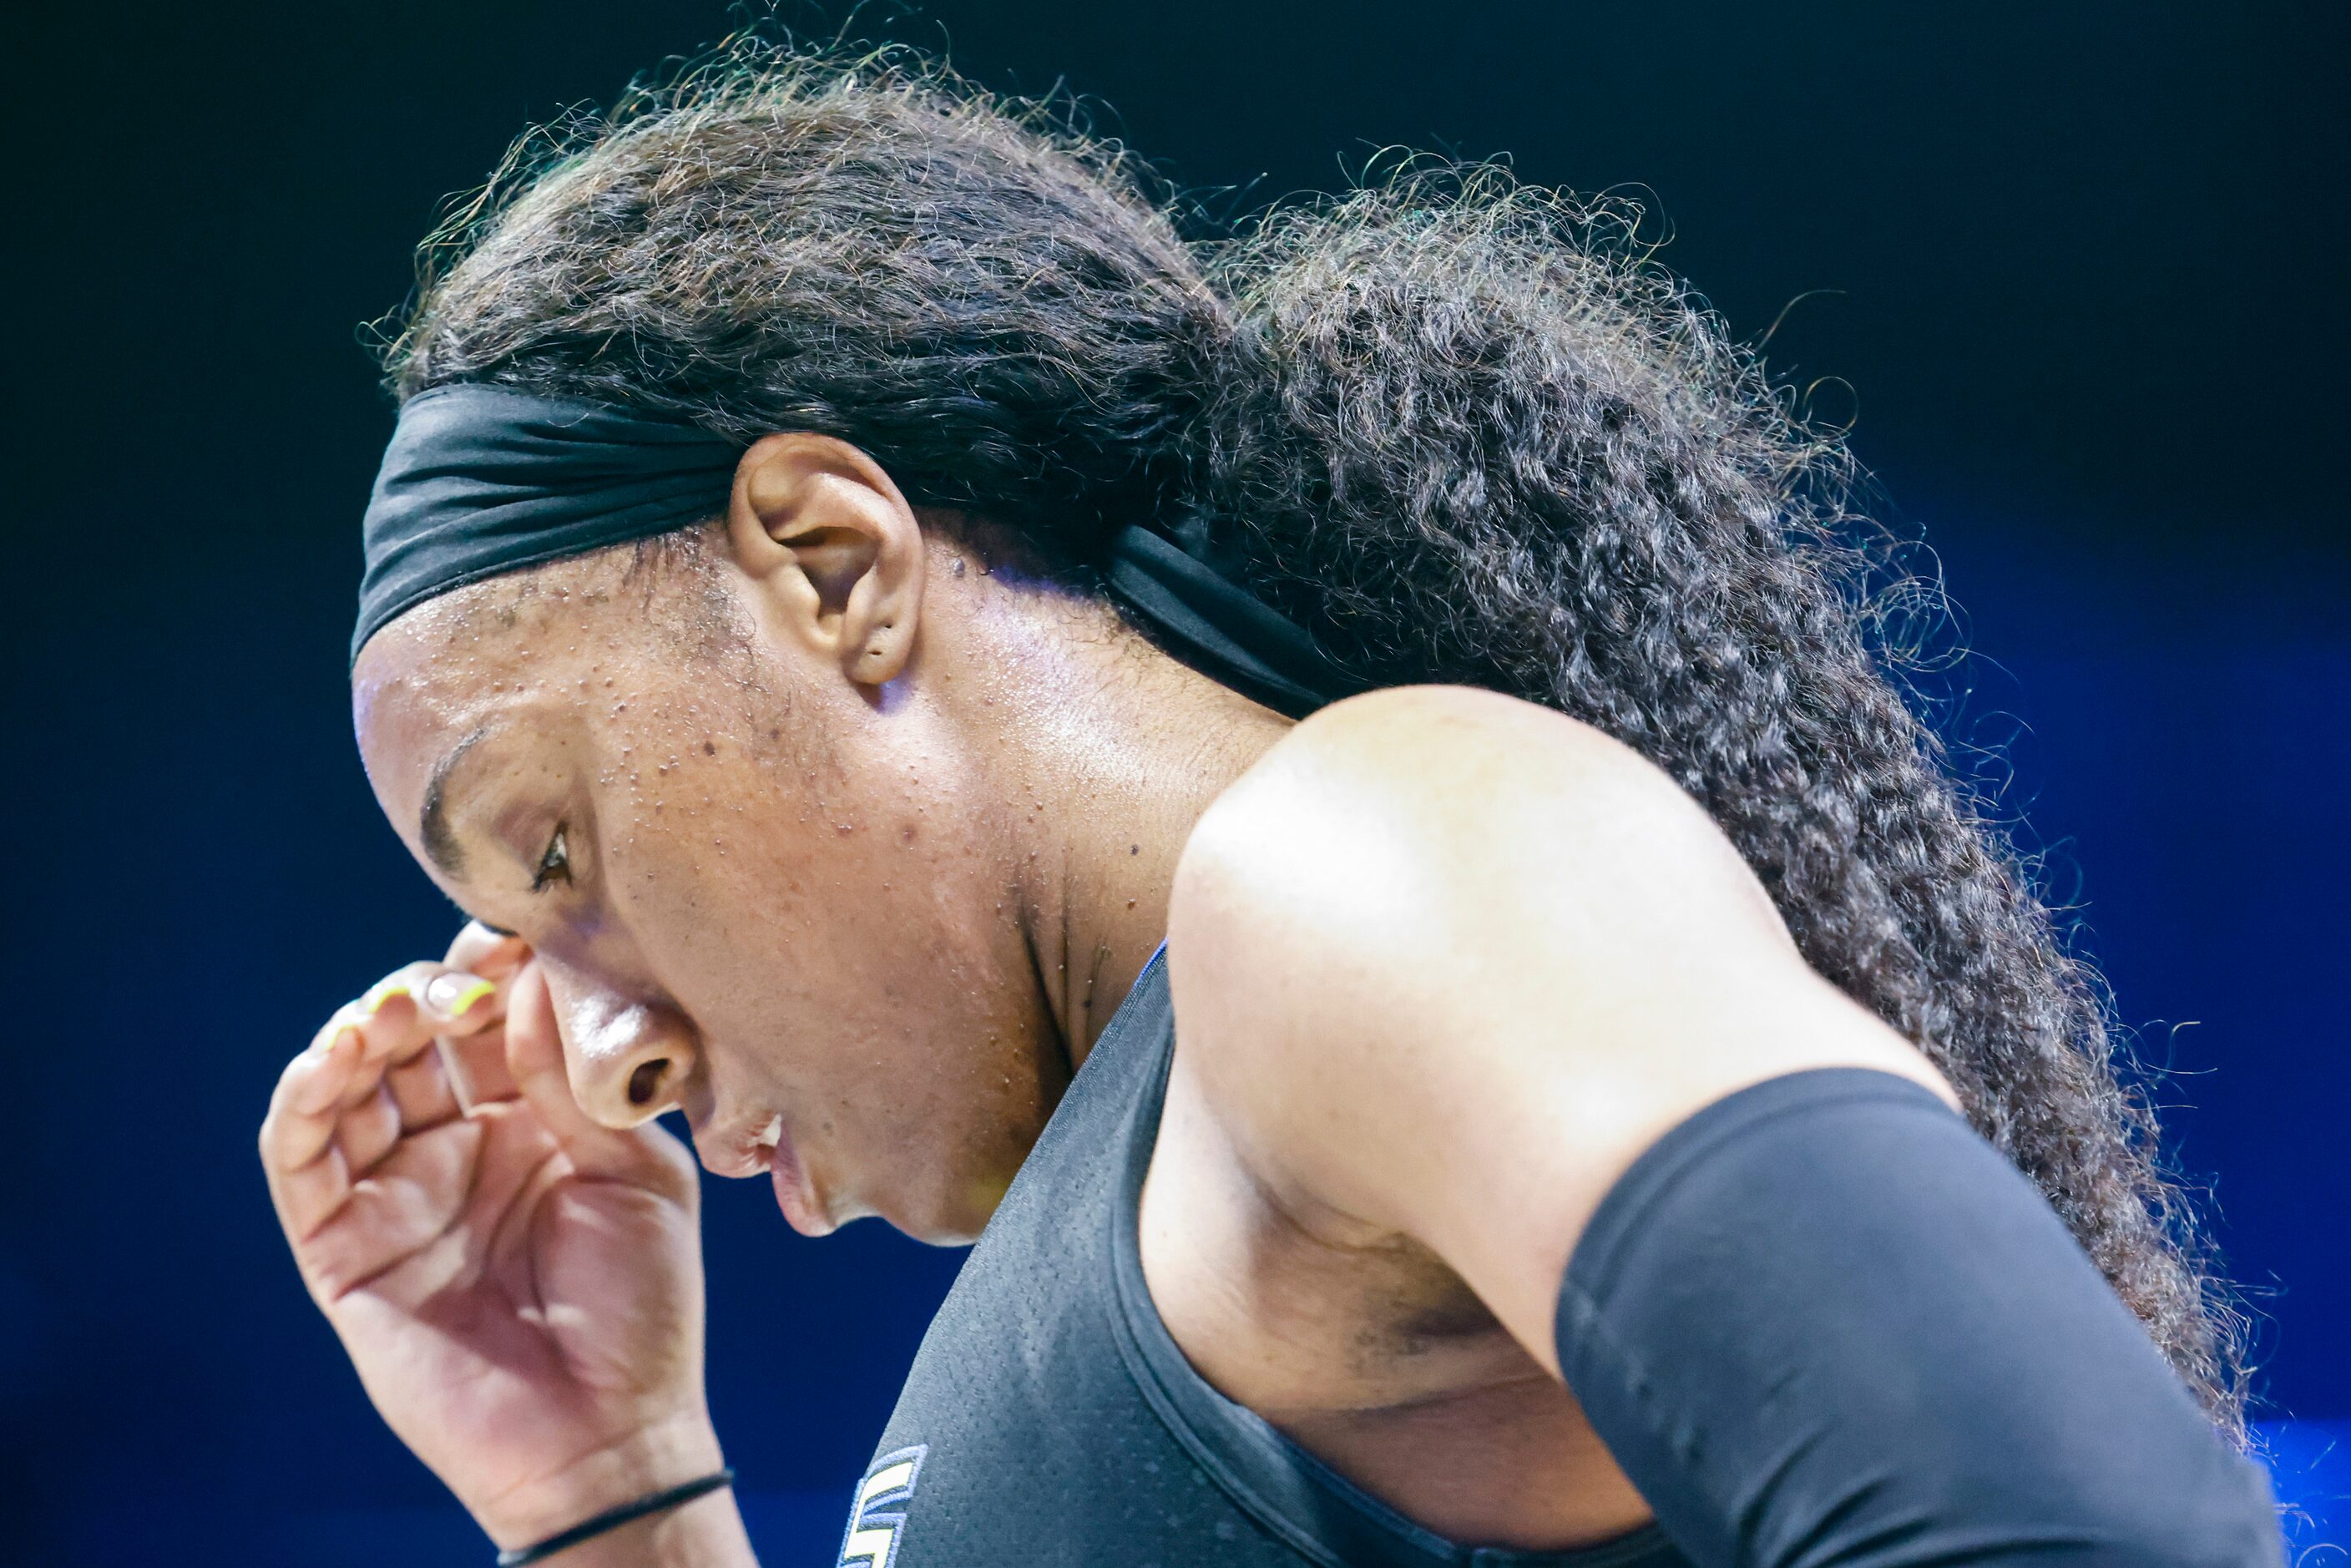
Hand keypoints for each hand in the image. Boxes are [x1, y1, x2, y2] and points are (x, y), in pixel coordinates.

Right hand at [260, 924, 734, 1551]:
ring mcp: (398, 1191)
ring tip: (397, 1011)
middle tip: (457, 980)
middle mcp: (462, 1143)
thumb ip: (573, 1083)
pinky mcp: (343, 1245)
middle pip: (417, 1038)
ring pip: (351, 1084)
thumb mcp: (633, 1175)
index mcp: (537, 1117)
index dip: (492, 973)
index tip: (511, 940)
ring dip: (362, 1030)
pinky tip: (334, 1058)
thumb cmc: (641, 1307)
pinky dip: (304, 1100)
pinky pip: (302, 1160)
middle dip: (429, 993)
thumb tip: (528, 982)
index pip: (494, 1020)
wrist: (606, 1430)